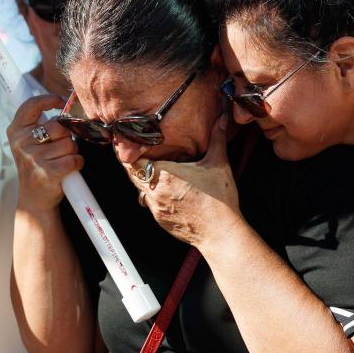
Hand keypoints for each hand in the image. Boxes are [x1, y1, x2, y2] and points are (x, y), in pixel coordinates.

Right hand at [7, 95, 81, 210]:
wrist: (34, 198)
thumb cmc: (36, 164)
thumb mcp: (28, 142)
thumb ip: (39, 124)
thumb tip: (65, 105)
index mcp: (16, 131)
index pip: (32, 105)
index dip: (49, 99)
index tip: (61, 102)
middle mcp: (22, 142)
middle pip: (59, 126)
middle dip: (65, 136)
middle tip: (59, 148)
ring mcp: (34, 157)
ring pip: (69, 143)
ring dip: (71, 152)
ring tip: (60, 160)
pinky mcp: (48, 172)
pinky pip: (75, 159)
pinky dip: (77, 163)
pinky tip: (68, 169)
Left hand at [125, 114, 242, 246]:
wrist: (220, 234)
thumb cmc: (219, 200)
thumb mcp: (218, 164)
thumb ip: (217, 138)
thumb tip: (221, 119)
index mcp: (164, 174)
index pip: (133, 160)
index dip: (132, 151)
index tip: (134, 143)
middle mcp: (154, 191)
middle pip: (132, 173)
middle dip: (136, 163)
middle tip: (141, 152)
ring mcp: (155, 207)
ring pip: (139, 188)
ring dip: (143, 179)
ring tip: (154, 169)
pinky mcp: (159, 219)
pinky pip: (149, 203)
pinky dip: (152, 194)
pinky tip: (167, 189)